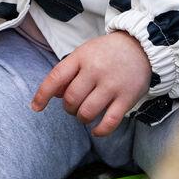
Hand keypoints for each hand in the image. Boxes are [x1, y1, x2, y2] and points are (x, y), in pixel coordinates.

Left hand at [30, 31, 150, 136]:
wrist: (143, 47)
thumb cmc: (108, 52)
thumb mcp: (85, 53)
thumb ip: (68, 72)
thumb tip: (52, 95)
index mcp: (82, 57)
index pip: (56, 77)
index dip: (42, 95)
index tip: (35, 107)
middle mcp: (96, 70)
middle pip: (71, 99)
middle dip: (69, 108)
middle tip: (75, 105)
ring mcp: (112, 85)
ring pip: (87, 112)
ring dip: (82, 118)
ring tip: (86, 114)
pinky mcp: (127, 98)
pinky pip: (110, 122)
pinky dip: (100, 131)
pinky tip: (97, 130)